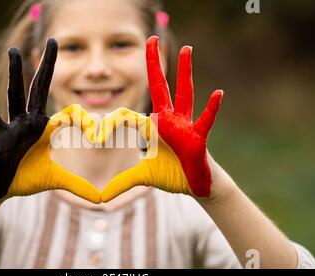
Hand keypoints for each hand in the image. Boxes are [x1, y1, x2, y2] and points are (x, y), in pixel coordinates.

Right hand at [0, 39, 99, 202]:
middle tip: (53, 39)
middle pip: (40, 87)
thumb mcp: (57, 180)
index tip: (95, 134)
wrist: (2, 188)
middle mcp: (30, 121)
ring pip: (15, 96)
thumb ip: (78, 186)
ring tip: (14, 51)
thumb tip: (101, 200)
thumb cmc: (27, 178)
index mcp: (46, 128)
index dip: (83, 121)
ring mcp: (13, 127)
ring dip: (15, 74)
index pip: (69, 113)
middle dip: (47, 64)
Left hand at [100, 36, 222, 200]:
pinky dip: (211, 109)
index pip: (127, 116)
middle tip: (151, 39)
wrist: (194, 185)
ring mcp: (184, 126)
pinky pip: (205, 121)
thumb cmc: (171, 175)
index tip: (96, 138)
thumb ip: (122, 182)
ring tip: (187, 49)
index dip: (110, 125)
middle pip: (159, 87)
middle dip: (154, 64)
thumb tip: (101, 198)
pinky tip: (217, 93)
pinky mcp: (198, 137)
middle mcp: (167, 120)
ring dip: (185, 72)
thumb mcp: (142, 178)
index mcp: (152, 127)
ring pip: (183, 94)